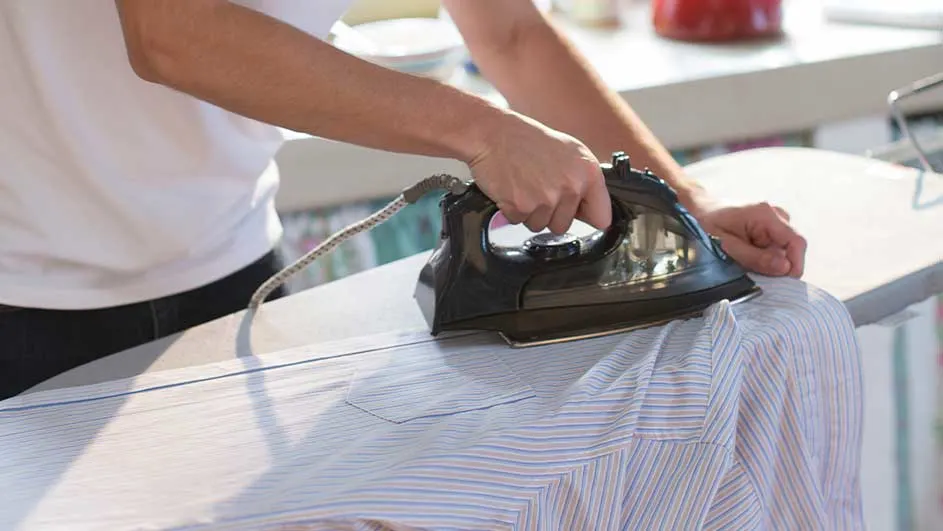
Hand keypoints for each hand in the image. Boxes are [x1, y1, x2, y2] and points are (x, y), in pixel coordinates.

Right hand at [466, 111, 611, 233]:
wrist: (492, 133)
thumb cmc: (525, 140)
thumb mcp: (568, 151)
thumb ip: (583, 180)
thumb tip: (592, 212)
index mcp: (588, 171)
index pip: (602, 216)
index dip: (587, 217)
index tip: (578, 214)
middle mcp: (571, 185)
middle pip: (565, 225)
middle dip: (549, 213)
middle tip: (537, 187)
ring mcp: (547, 197)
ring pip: (541, 225)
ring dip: (529, 212)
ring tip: (524, 185)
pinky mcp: (522, 206)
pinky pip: (519, 222)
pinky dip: (512, 210)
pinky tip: (511, 188)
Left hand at [690, 196, 806, 277]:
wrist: (699, 208)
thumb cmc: (707, 223)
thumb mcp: (726, 245)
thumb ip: (756, 258)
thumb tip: (785, 268)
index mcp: (766, 215)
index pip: (796, 242)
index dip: (795, 265)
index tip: (784, 283)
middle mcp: (776, 215)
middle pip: (791, 248)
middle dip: (777, 265)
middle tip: (753, 270)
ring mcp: (775, 220)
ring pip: (783, 250)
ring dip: (769, 261)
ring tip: (744, 260)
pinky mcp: (770, 227)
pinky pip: (775, 247)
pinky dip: (764, 256)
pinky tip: (747, 255)